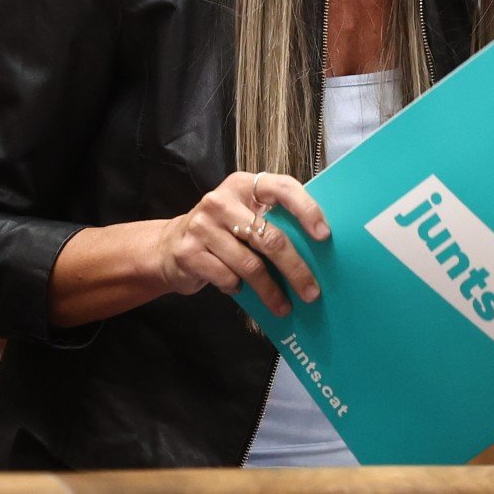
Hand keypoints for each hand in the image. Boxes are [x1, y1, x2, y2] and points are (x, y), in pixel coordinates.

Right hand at [153, 171, 329, 316]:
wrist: (169, 245)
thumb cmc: (221, 232)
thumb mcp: (243, 215)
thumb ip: (270, 220)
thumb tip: (315, 249)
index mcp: (243, 186)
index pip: (281, 188)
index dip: (306, 209)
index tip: (324, 235)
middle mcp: (221, 201)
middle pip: (269, 237)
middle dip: (294, 269)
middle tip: (311, 292)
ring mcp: (202, 226)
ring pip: (249, 265)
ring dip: (270, 291)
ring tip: (283, 307)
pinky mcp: (189, 252)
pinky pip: (227, 278)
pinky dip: (238, 288)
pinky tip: (240, 289)